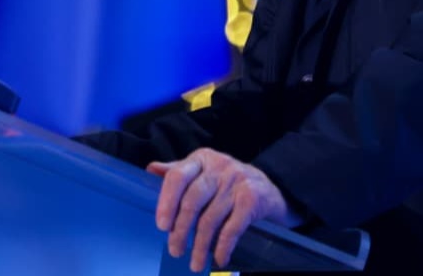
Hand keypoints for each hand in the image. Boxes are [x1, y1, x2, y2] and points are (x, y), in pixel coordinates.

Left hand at [148, 147, 302, 271]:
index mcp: (202, 159)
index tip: (161, 226)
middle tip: (175, 250)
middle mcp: (219, 166)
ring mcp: (237, 181)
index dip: (166, 202)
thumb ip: (179, 172)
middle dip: (181, 230)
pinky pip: (232, 228)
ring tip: (195, 263)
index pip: (177, 176)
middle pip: (192, 200)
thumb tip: (151, 169)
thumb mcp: (204, 171)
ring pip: (210, 219)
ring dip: (200, 246)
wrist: (271, 189)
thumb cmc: (228, 183)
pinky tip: (219, 258)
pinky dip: (223, 247)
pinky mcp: (252, 199)